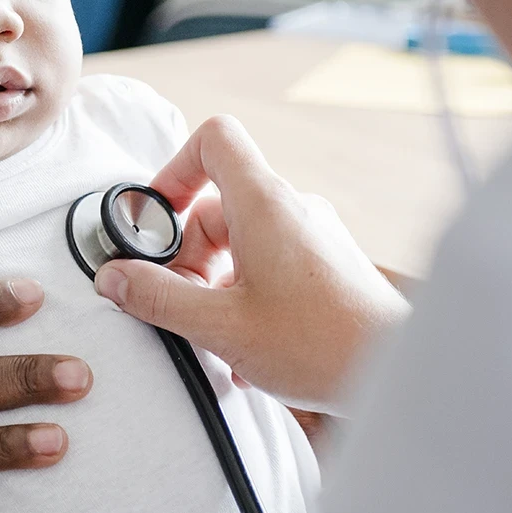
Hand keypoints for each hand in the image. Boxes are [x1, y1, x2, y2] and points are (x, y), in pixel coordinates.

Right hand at [93, 116, 408, 415]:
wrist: (398, 373)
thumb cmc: (322, 344)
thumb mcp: (221, 325)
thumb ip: (158, 297)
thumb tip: (113, 278)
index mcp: (264, 205)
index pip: (214, 139)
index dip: (173, 169)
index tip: (154, 220)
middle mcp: (291, 210)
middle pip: (216, 206)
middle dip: (186, 256)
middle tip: (178, 303)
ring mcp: (312, 237)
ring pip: (241, 243)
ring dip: (214, 284)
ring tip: (214, 335)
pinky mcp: (326, 266)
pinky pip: (269, 266)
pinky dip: (245, 297)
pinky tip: (245, 348)